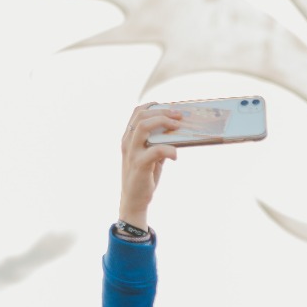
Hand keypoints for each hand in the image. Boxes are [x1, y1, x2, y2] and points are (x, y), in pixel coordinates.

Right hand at [119, 103, 180, 227]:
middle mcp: (127, 142)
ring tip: (177, 127)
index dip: (154, 106)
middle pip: (141, 115)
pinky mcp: (139, 165)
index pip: (137, 112)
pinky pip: (156, 150)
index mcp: (129, 138)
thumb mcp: (151, 156)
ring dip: (163, 122)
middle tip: (179, 116)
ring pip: (143, 126)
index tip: (169, 107)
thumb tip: (177, 132)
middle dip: (162, 112)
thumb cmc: (144, 177)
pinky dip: (169, 150)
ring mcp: (132, 153)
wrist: (134, 201)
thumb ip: (159, 143)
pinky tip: (175, 156)